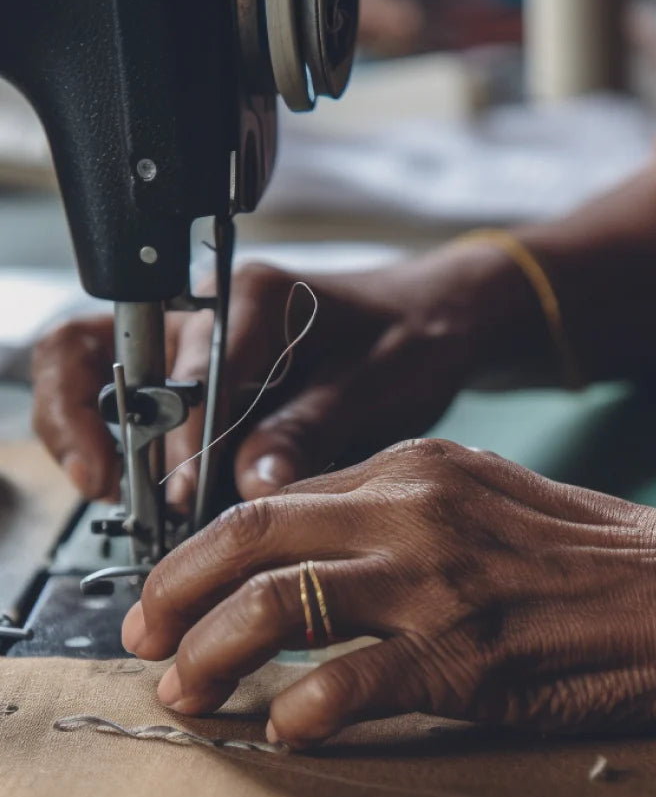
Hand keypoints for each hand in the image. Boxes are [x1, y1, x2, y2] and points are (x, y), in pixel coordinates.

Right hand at [32, 246, 538, 507]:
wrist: (432, 319)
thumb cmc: (410, 341)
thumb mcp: (375, 387)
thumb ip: (310, 430)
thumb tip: (250, 485)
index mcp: (251, 299)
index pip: (185, 373)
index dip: (179, 442)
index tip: (184, 497)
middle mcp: (205, 308)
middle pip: (96, 347)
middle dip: (83, 419)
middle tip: (105, 487)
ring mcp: (193, 336)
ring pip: (96, 366)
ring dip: (87, 430)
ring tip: (110, 492)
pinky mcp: (196, 367)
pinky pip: (130, 394)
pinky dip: (122, 439)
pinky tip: (144, 487)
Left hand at [119, 439, 655, 747]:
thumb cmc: (597, 553)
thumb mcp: (490, 495)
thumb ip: (400, 510)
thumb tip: (312, 549)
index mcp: (417, 465)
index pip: (278, 497)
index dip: (209, 549)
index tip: (178, 589)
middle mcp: (414, 509)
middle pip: (253, 536)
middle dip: (177, 590)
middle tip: (145, 637)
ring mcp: (438, 579)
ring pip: (280, 604)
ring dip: (213, 652)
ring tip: (185, 692)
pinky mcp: (466, 655)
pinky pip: (351, 679)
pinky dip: (301, 707)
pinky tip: (283, 729)